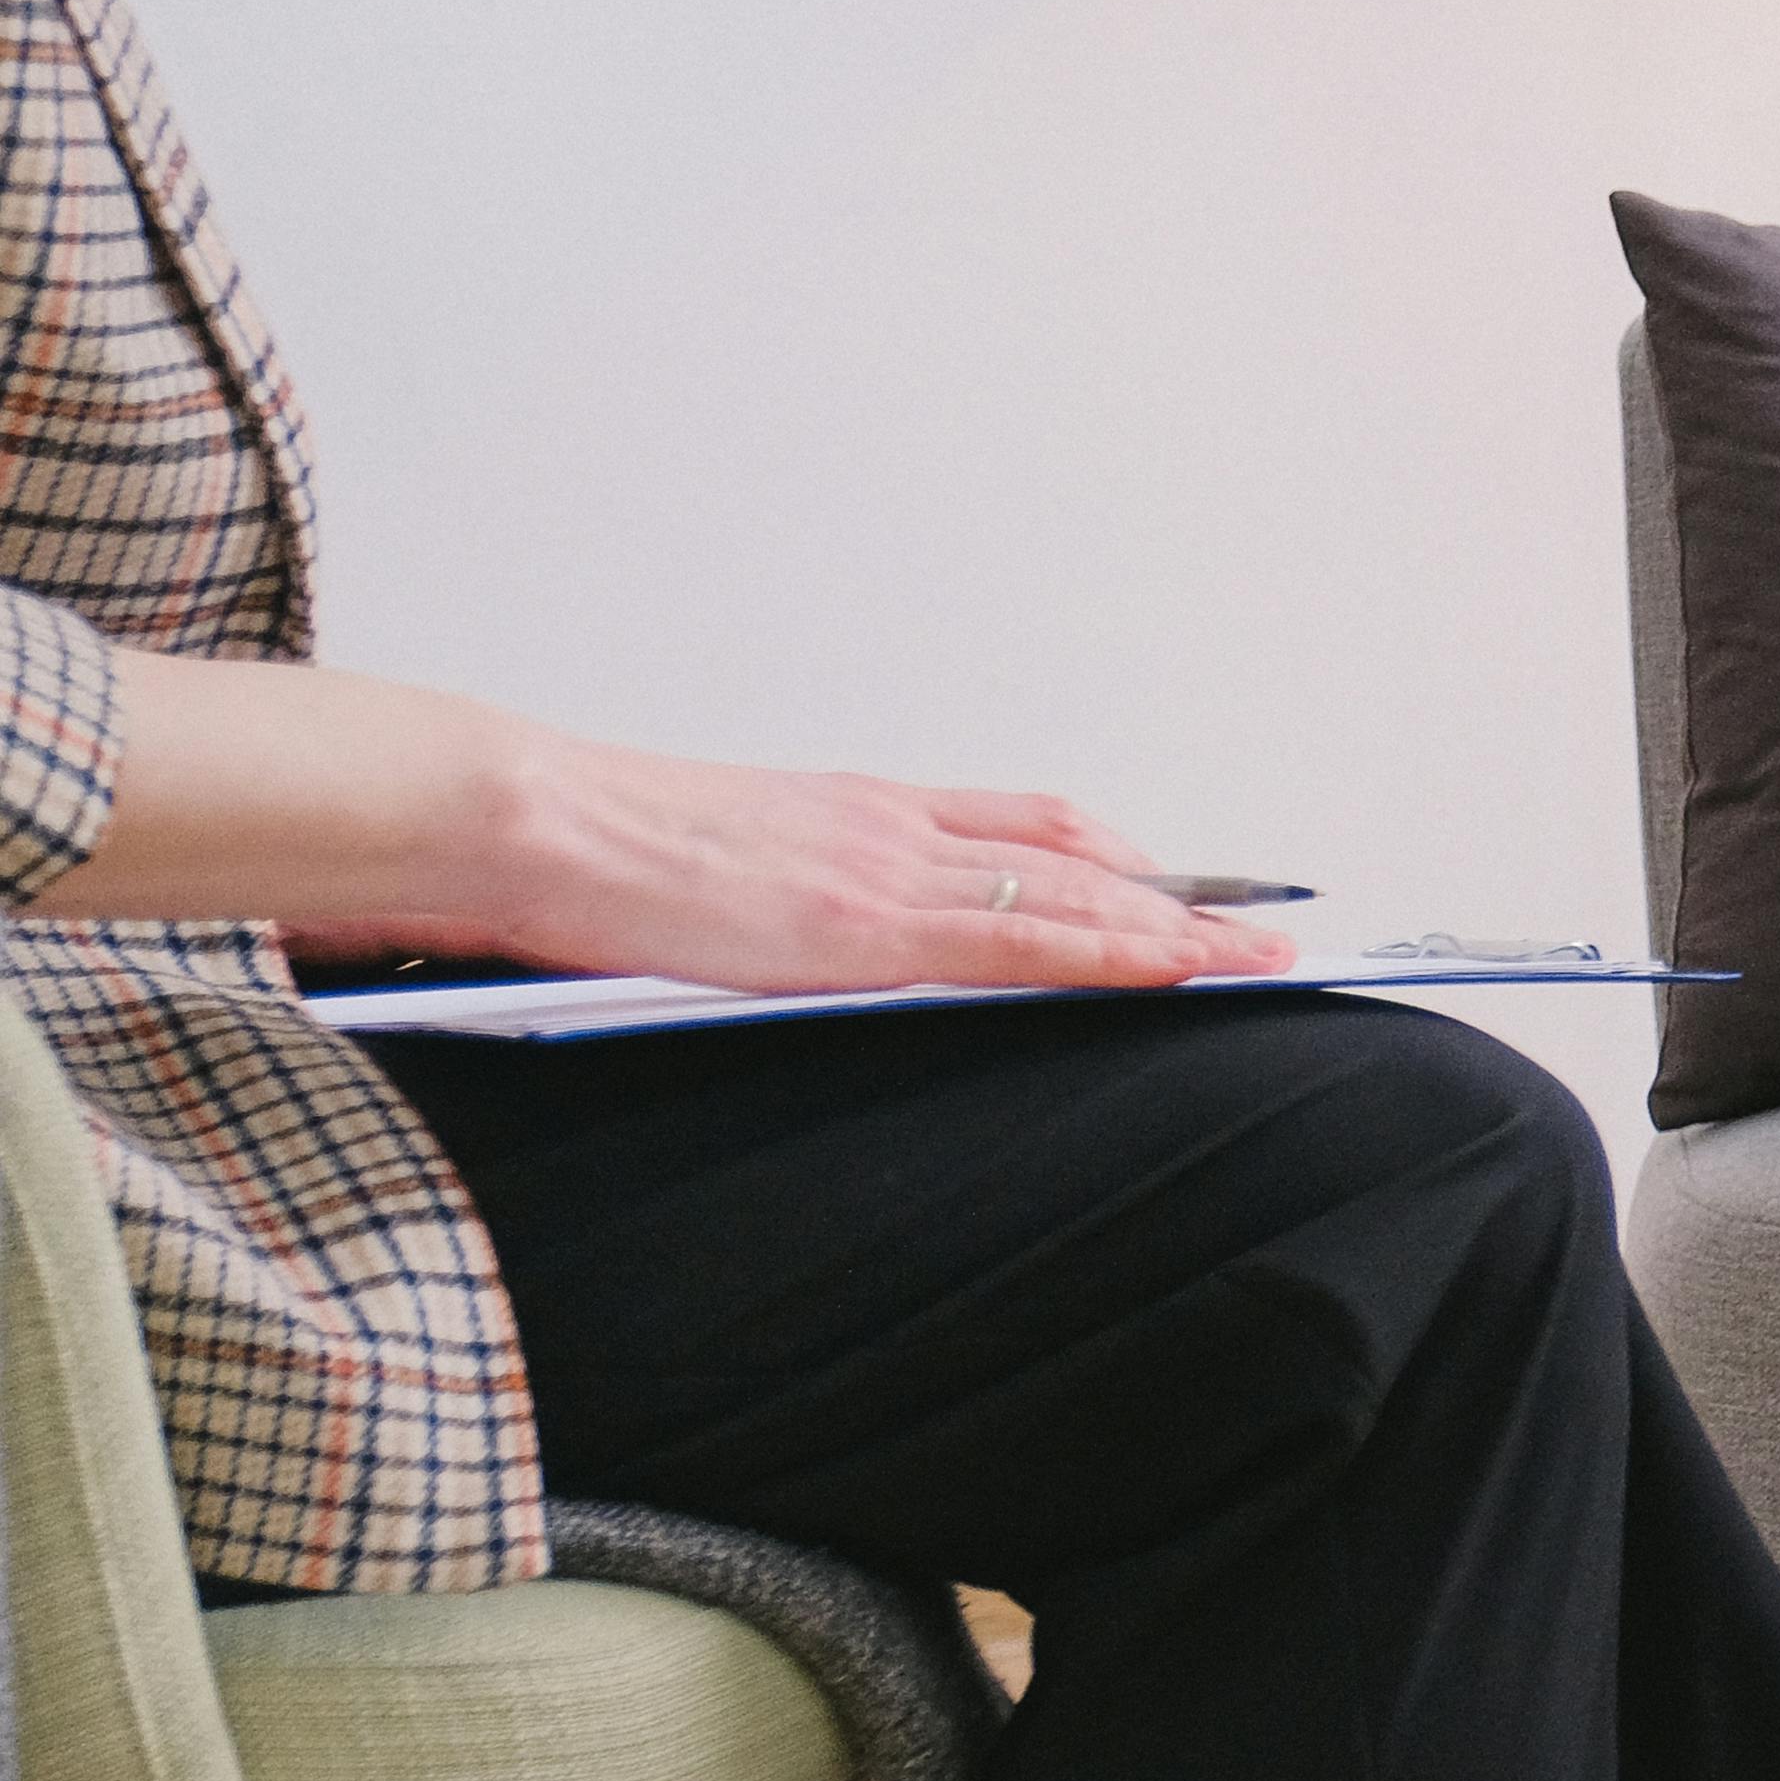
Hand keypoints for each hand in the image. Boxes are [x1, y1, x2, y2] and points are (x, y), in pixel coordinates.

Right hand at [442, 736, 1295, 992]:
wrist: (518, 816)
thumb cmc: (575, 847)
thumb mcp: (704, 859)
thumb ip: (765, 885)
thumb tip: (771, 923)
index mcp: (853, 810)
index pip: (1022, 825)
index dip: (1114, 858)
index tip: (1181, 880)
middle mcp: (890, 827)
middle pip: (1074, 855)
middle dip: (1177, 896)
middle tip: (1260, 927)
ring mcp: (885, 872)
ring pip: (1073, 896)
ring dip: (1176, 930)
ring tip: (1258, 958)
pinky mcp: (862, 925)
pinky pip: (1019, 944)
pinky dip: (1111, 955)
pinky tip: (1173, 970)